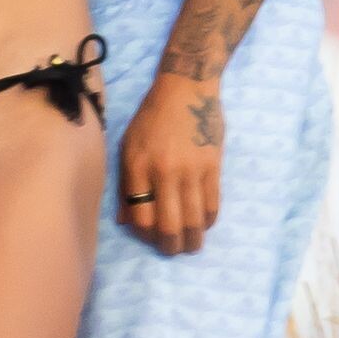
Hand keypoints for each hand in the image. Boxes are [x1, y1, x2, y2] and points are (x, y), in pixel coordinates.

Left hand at [117, 73, 222, 255]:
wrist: (185, 87)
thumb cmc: (151, 117)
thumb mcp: (128, 145)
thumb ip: (126, 183)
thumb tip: (125, 221)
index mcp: (137, 166)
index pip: (140, 216)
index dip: (145, 235)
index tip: (149, 236)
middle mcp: (163, 171)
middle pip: (168, 225)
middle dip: (170, 246)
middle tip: (172, 249)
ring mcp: (190, 170)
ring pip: (193, 221)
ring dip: (192, 240)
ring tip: (191, 245)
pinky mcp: (213, 166)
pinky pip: (212, 205)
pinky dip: (208, 221)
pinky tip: (203, 223)